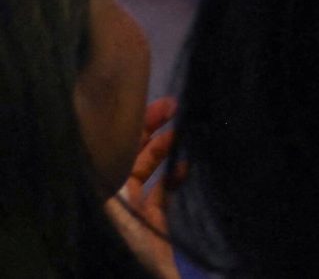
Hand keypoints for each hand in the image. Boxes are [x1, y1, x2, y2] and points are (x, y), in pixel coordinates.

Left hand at [107, 96, 177, 278]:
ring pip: (147, 169)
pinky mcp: (152, 223)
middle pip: (129, 154)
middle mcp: (113, 197)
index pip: (112, 146)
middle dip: (151, 130)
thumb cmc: (128, 242)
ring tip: (186, 134)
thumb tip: (118, 128)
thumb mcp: (116, 205)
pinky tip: (187, 167)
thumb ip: (119, 173)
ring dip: (165, 149)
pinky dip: (174, 176)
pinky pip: (162, 191)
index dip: (133, 123)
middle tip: (176, 108)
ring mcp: (132, 210)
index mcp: (101, 190)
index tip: (159, 105)